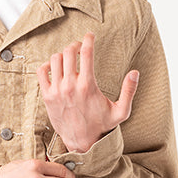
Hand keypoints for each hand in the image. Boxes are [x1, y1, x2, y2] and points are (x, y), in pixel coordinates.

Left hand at [37, 32, 138, 151]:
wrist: (82, 142)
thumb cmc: (102, 126)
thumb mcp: (121, 112)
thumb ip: (129, 91)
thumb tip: (135, 72)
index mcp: (88, 86)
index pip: (86, 53)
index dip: (88, 39)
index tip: (90, 35)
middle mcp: (70, 86)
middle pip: (68, 52)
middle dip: (75, 45)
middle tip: (80, 47)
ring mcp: (56, 91)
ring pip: (55, 59)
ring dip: (62, 55)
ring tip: (69, 58)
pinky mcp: (47, 97)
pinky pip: (41, 72)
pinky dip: (47, 65)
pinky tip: (55, 67)